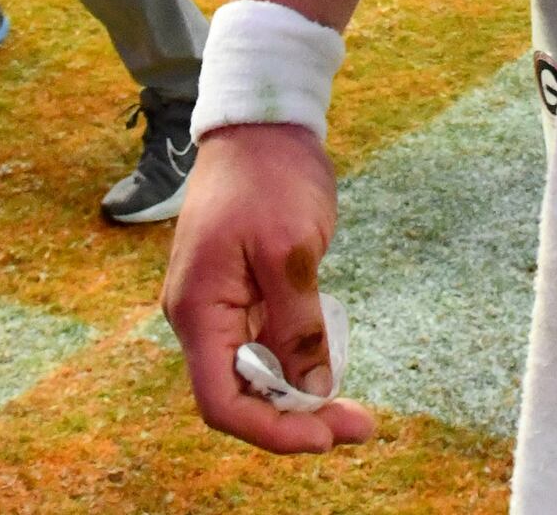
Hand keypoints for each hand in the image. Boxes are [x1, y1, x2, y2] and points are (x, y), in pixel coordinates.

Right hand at [161, 126, 373, 454]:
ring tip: (351, 407)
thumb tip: (314, 389)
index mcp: (197, 310)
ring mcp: (216, 305)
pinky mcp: (238, 292)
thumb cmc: (269, 175)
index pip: (221, 401)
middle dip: (295, 420)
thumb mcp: (292, 250)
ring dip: (298, 396)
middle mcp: (198, 317)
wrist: (261, 120)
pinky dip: (294, 364)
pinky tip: (329, 367)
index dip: (272, 431)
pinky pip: (261, 345)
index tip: (326, 435)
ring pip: (252, 375)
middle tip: (358, 425)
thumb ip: (299, 325)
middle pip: (238, 395)